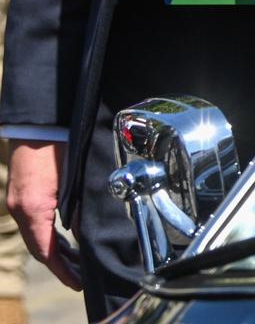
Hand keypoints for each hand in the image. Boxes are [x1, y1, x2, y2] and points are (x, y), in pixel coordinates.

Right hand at [9, 142, 76, 289]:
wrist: (40, 121)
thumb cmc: (60, 145)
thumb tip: (87, 233)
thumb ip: (80, 208)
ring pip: (37, 236)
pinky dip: (48, 235)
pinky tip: (63, 239)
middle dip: (61, 264)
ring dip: (55, 250)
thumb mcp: (76, 179)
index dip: (63, 269)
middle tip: (81, 277)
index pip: (47, 251)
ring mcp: (18, 202)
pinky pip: (34, 223)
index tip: (78, 282)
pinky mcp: (21, 193)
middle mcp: (20, 209)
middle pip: (40, 247)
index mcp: (33, 209)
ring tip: (75, 263)